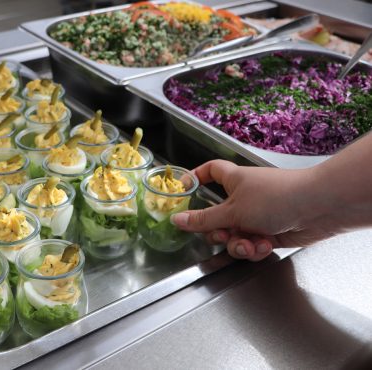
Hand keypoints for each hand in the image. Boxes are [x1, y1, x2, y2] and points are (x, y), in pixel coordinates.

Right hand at [171, 160, 335, 260]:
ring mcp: (257, 216)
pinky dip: (256, 247)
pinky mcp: (270, 233)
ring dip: (239, 244)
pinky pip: (252, 244)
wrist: (318, 208)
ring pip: (235, 235)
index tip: (184, 189)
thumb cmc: (275, 198)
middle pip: (218, 216)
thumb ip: (203, 220)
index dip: (196, 177)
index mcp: (233, 181)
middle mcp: (244, 198)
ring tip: (250, 243)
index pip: (210, 172)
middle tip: (223, 235)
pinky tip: (265, 244)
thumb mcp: (233, 211)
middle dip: (218, 232)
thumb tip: (177, 219)